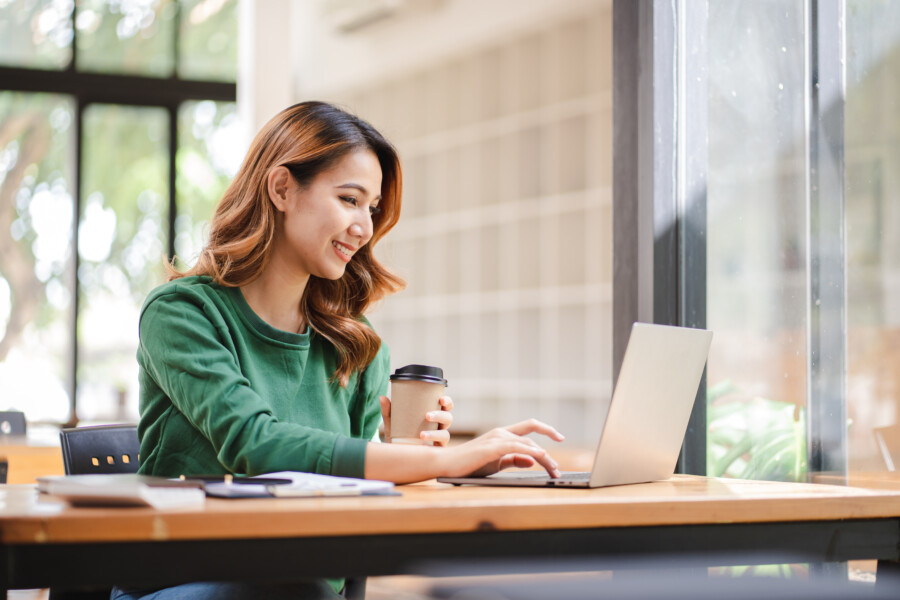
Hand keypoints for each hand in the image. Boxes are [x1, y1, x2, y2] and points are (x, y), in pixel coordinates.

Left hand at [379, 395, 453, 445]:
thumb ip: (388, 411)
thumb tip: (382, 398)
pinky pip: (441, 449)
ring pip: (446, 434)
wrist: (396, 456)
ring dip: (435, 433)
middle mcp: (439, 427)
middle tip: (427, 416)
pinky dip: (433, 445)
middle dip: (440, 415)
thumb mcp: (392, 423)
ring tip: (421, 435)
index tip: (441, 399)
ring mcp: (439, 440)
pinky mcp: (436, 452)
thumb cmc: (398, 436)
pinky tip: (423, 445)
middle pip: (448, 418)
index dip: (447, 402)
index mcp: (433, 416)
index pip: (445, 406)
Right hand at [437, 419, 564, 478]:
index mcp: (502, 435)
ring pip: (529, 444)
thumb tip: (533, 460)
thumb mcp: (496, 464)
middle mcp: (501, 433)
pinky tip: (542, 458)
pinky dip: (532, 452)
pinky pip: (517, 447)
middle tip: (557, 471)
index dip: (546, 429)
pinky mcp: (492, 447)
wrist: (446, 464)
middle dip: (548, 456)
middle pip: (532, 439)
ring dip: (545, 458)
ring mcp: (497, 438)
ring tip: (553, 471)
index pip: (529, 427)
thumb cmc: (469, 465)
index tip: (560, 437)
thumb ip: (514, 460)